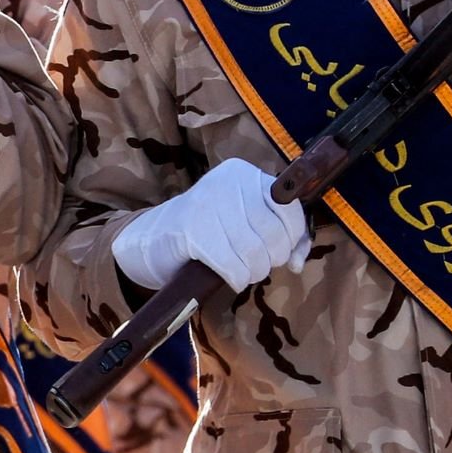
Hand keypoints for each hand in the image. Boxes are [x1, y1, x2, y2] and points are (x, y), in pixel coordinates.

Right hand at [112, 157, 310, 291]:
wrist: (152, 238)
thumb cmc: (207, 230)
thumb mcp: (245, 220)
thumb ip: (280, 235)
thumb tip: (300, 262)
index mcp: (243, 173)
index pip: (289, 207)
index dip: (293, 238)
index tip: (283, 252)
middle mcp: (227, 182)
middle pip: (274, 233)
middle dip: (271, 258)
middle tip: (256, 263)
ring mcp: (208, 204)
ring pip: (255, 252)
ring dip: (253, 272)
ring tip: (241, 270)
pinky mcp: (192, 231)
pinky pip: (233, 266)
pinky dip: (236, 279)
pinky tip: (228, 276)